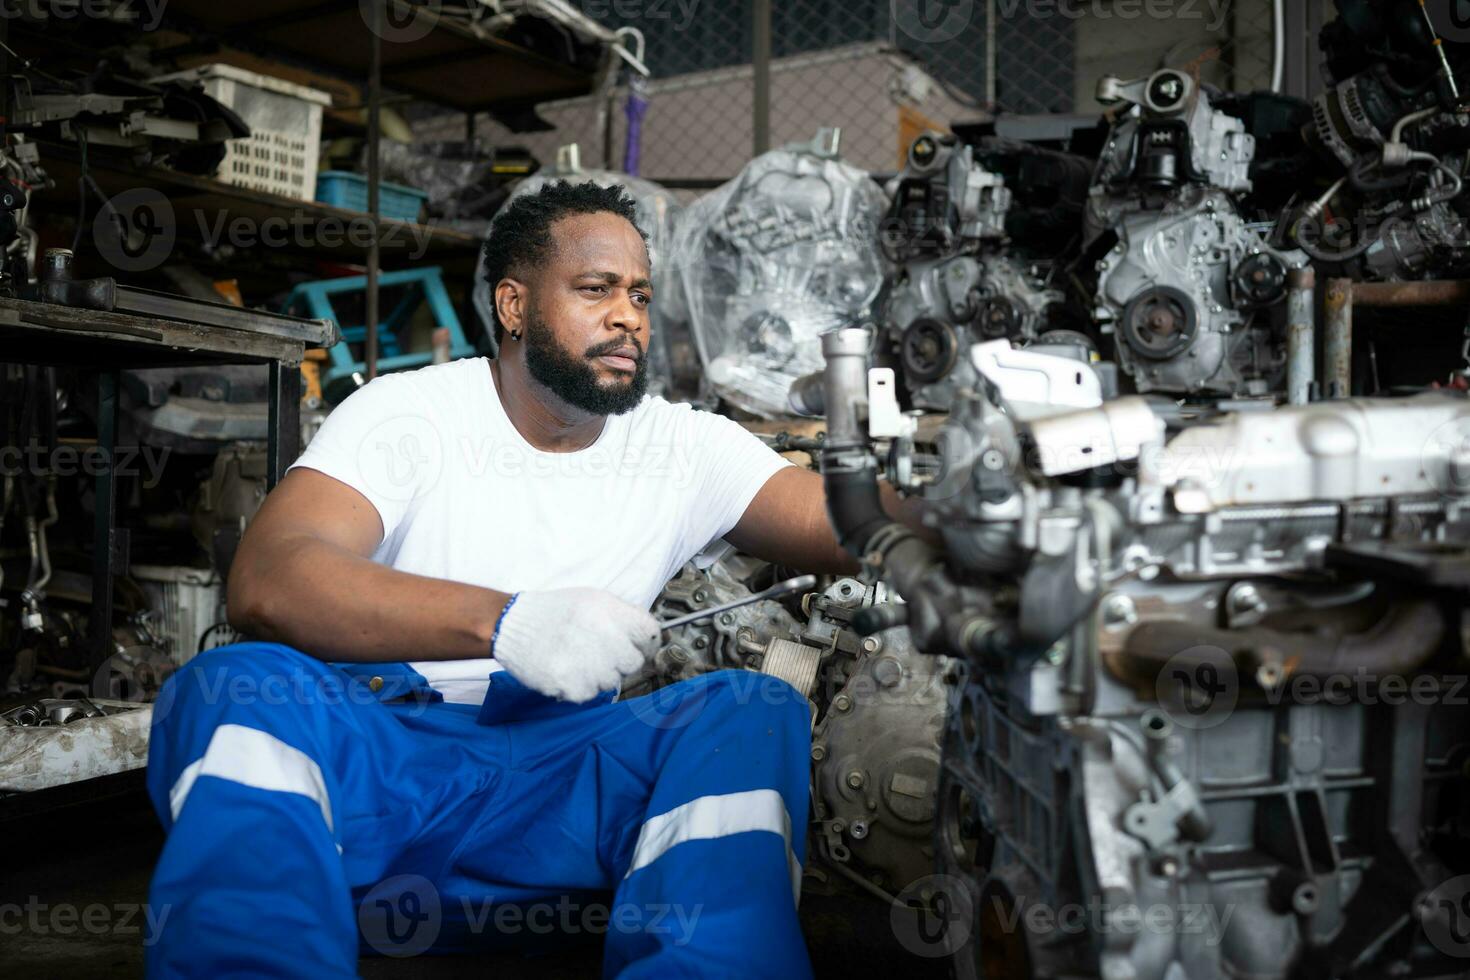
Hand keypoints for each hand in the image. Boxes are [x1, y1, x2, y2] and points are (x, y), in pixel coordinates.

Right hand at [491, 588, 660, 701]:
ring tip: (577, 661)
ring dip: (598, 676)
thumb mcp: (592, 599)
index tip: (638, 648)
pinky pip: (590, 694)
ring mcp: (587, 660)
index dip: (645, 643)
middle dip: (620, 662)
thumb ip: (622, 616)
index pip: (649, 632)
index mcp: (609, 610)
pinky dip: (579, 687)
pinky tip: (566, 671)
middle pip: (633, 662)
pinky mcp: (570, 682)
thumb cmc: (554, 612)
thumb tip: (648, 635)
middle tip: (600, 657)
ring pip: (612, 681)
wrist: (511, 624)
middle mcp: (602, 634)